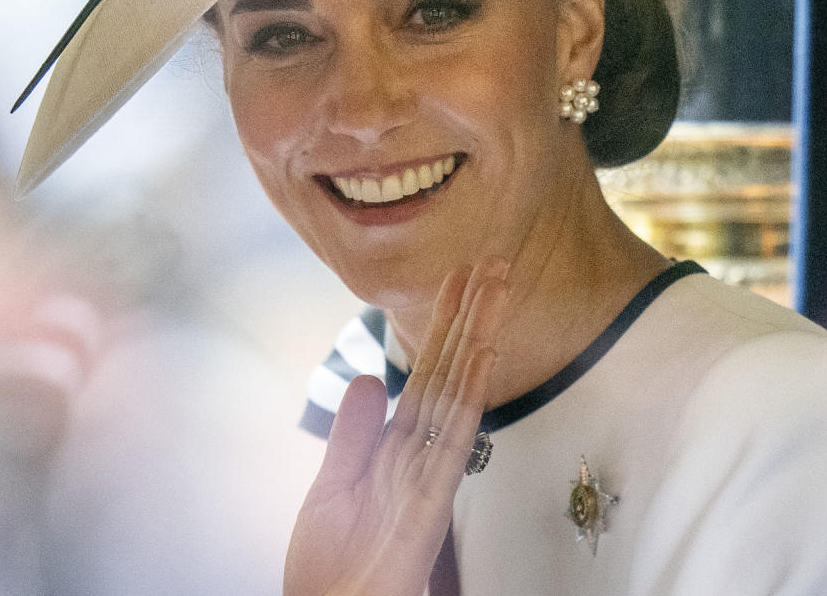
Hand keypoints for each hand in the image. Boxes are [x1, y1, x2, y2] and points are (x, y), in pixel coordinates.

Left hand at [284, 258, 509, 595]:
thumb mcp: (331, 489)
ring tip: (496, 286)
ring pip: (458, 391)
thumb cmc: (330, 569)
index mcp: (396, 448)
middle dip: (470, 315)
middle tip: (492, 261)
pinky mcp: (427, 506)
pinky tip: (484, 354)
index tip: (459, 279)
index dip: (442, 325)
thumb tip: (371, 376)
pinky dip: (470, 394)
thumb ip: (352, 434)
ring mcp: (428, 475)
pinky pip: (453, 440)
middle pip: (450, 370)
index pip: (426, 372)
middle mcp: (420, 453)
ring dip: (478, 335)